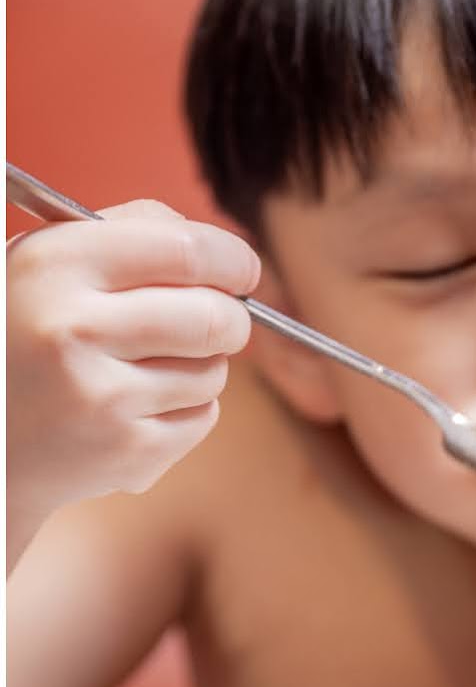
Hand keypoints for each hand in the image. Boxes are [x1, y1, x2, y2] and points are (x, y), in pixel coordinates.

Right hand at [7, 200, 257, 548]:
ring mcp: (103, 398)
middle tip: (216, 319)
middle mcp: (75, 330)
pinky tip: (136, 405)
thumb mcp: (45, 263)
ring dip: (201, 365)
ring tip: (145, 365)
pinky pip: (204, 416)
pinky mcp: (127, 451)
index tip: (242, 269)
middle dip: (230, 318)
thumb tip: (221, 253)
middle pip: (216, 317)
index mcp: (55, 267)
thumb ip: (129, 235)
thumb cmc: (23, 332)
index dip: (233, 260)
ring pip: (215, 371)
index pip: (187, 251)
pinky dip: (186, 408)